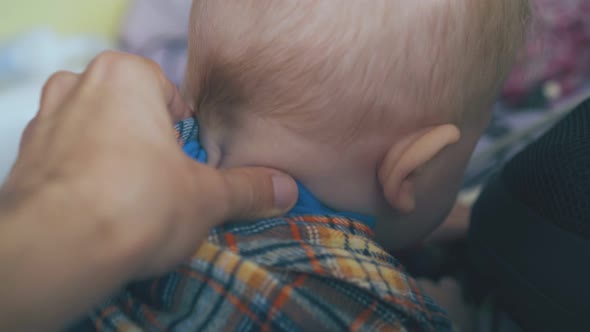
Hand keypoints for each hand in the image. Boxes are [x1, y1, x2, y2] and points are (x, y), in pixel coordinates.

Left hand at [0, 52, 297, 330]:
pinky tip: (98, 213)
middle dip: (148, 148)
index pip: (172, 100)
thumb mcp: (208, 197)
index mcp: (124, 75)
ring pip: (96, 138)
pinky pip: (66, 164)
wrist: (58, 250)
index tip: (188, 170)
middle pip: (131, 116)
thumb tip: (286, 189)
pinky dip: (83, 182)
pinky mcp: (22, 160)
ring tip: (130, 203)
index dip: (186, 139)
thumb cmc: (140, 203)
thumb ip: (249, 187)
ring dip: (114, 163)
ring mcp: (44, 122)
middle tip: (162, 187)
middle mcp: (77, 85)